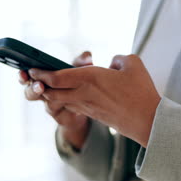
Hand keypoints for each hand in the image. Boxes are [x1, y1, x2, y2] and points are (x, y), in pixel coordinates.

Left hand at [28, 54, 160, 147]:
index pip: (56, 77)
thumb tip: (111, 63)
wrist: (148, 122)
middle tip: (33, 78)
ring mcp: (87, 107)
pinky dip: (65, 100)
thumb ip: (118, 58)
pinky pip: (73, 106)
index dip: (41, 73)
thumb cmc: (141, 92)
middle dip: (40, 85)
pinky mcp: (93, 115)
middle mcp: (84, 93)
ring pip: (59, 101)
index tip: (32, 68)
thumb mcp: (132, 64)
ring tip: (46, 86)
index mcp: (90, 79)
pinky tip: (69, 94)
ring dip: (50, 94)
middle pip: (52, 92)